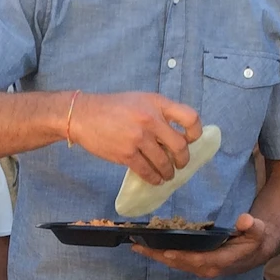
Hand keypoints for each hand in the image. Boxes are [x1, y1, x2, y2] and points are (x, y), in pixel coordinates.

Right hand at [68, 92, 200, 185]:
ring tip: (167, 175)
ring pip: (164, 162)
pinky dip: (154, 178)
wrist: (84, 115)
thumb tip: (176, 134)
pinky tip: (155, 179)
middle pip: (179, 145)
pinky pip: (147, 171)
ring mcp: (138, 138)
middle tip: (180, 164)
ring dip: (169, 172)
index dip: (195, 132)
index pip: (190, 117)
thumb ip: (158, 112)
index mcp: (157, 104)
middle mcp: (150, 119)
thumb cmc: (112, 108)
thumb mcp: (140, 100)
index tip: (191, 140)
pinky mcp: (126, 154)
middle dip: (183, 159)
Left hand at [131, 211, 279, 278]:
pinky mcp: (197, 264)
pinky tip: (148, 246)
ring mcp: (201, 267)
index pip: (198, 260)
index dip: (181, 256)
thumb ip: (253, 226)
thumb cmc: (257, 238)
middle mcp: (208, 268)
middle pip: (179, 263)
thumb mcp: (259, 230)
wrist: (259, 248)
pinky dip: (161, 254)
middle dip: (157, 255)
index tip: (164, 250)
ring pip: (174, 263)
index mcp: (221, 261)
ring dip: (155, 255)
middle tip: (137, 245)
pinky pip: (176, 260)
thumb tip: (246, 221)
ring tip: (136, 245)